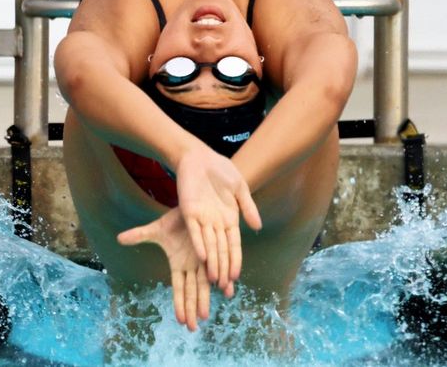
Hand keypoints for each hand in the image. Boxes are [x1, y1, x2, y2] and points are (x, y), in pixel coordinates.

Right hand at [117, 208, 215, 330]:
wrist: (193, 207)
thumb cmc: (175, 221)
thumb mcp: (156, 229)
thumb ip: (140, 235)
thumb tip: (119, 238)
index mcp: (178, 264)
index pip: (179, 288)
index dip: (179, 304)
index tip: (179, 320)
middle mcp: (192, 266)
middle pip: (192, 291)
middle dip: (192, 309)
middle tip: (193, 328)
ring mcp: (204, 260)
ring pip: (205, 284)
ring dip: (205, 300)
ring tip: (204, 316)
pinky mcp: (213, 251)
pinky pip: (220, 267)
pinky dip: (224, 279)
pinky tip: (229, 291)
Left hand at [175, 147, 261, 290]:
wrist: (199, 157)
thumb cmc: (221, 171)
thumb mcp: (239, 188)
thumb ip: (248, 208)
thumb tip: (258, 227)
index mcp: (228, 218)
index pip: (233, 245)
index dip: (234, 261)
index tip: (236, 277)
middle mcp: (215, 223)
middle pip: (220, 251)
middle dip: (222, 269)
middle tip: (224, 289)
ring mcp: (201, 218)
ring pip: (208, 246)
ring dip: (211, 263)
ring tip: (212, 281)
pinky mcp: (188, 212)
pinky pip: (195, 231)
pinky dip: (199, 244)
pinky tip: (203, 257)